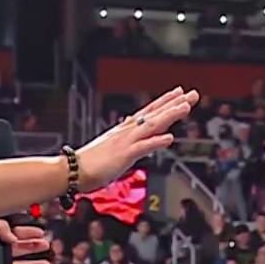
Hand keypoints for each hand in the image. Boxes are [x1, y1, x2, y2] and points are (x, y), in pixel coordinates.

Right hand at [77, 87, 198, 189]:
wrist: (72, 170)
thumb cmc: (90, 163)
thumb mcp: (112, 148)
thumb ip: (127, 141)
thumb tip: (138, 136)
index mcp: (124, 130)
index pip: (149, 112)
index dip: (165, 102)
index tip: (179, 93)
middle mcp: (127, 131)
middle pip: (155, 114)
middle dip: (174, 104)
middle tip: (193, 94)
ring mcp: (126, 142)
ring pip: (152, 125)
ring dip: (169, 115)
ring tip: (185, 107)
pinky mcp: (123, 155)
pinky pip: (143, 148)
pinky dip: (156, 142)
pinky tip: (169, 138)